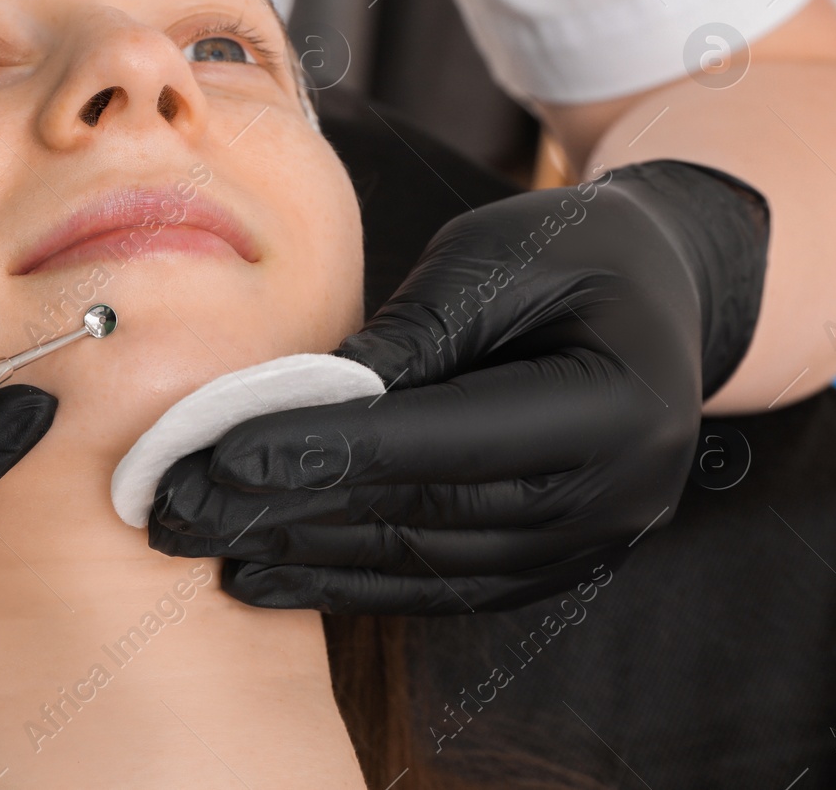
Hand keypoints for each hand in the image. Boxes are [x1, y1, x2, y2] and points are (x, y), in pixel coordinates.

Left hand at [150, 161, 768, 613]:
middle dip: (284, 511)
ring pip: (418, 563)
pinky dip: (345, 580)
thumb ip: (414, 331)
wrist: (661, 299)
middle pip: (419, 514)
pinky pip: (435, 584)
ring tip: (199, 539)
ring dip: (300, 555)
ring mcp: (585, 546)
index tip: (218, 455)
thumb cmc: (575, 252)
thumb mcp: (498, 253)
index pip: (438, 439)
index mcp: (613, 405)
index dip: (323, 452)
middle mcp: (611, 500)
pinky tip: (265, 573)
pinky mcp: (549, 566)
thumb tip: (306, 399)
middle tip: (174, 506)